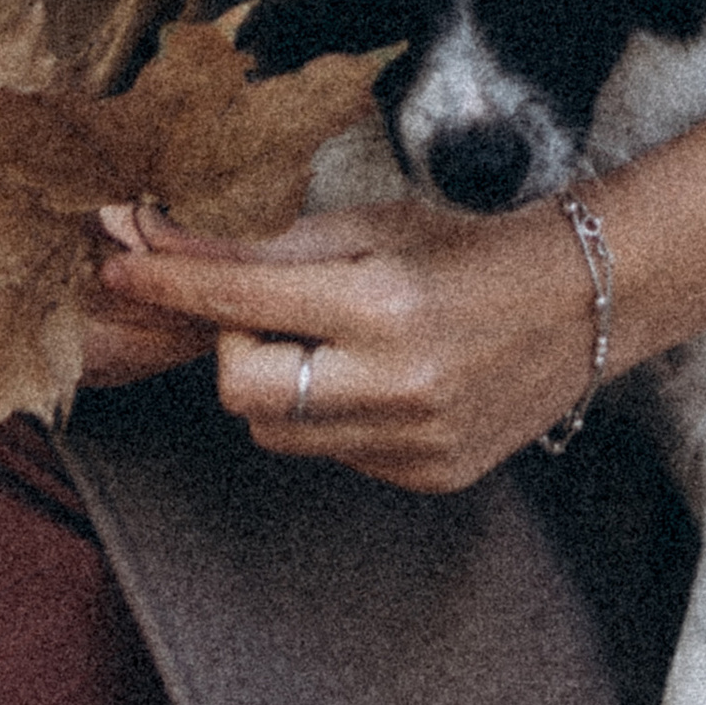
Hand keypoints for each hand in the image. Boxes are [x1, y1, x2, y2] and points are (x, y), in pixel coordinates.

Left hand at [97, 190, 601, 491]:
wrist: (585, 302)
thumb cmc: (468, 249)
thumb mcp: (371, 227)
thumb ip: (264, 246)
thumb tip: (158, 238)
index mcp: (382, 303)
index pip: (240, 299)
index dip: (172, 283)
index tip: (120, 268)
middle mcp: (398, 383)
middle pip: (240, 389)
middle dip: (234, 347)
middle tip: (270, 315)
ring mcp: (415, 441)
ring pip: (276, 432)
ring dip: (278, 386)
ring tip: (333, 345)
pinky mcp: (428, 477)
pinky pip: (332, 454)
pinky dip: (332, 416)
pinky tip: (380, 381)